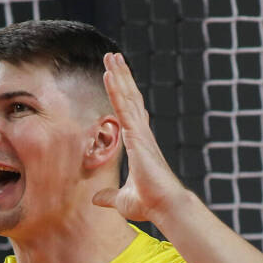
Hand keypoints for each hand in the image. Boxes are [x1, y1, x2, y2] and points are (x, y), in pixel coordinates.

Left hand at [94, 52, 190, 221]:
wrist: (166, 207)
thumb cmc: (150, 204)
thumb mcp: (123, 200)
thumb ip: (109, 196)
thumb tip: (96, 199)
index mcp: (140, 145)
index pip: (130, 114)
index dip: (124, 96)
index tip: (119, 81)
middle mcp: (142, 135)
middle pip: (130, 99)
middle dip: (122, 77)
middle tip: (114, 58)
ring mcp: (141, 133)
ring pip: (128, 97)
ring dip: (119, 75)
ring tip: (111, 56)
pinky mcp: (138, 136)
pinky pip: (123, 108)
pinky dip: (116, 90)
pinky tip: (109, 75)